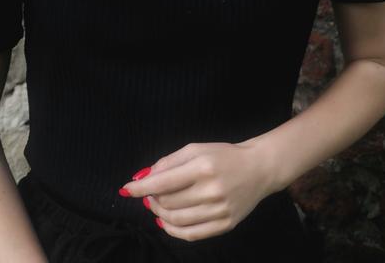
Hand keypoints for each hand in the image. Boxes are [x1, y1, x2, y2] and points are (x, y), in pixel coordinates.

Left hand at [119, 139, 278, 241]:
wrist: (258, 168)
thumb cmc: (223, 155)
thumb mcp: (195, 149)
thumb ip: (167, 162)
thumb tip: (142, 178)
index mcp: (202, 167)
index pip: (163, 182)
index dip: (140, 188)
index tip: (126, 189)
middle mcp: (211, 190)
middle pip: (168, 203)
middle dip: (152, 199)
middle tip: (150, 194)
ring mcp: (219, 211)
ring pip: (176, 221)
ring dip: (160, 214)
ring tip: (157, 205)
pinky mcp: (225, 225)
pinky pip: (191, 235)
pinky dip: (173, 230)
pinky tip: (166, 222)